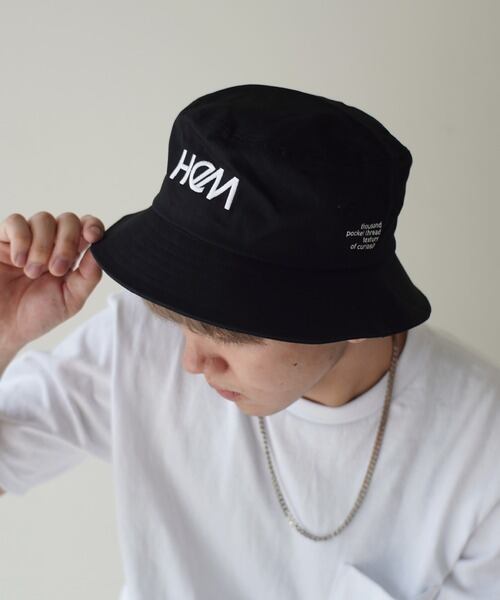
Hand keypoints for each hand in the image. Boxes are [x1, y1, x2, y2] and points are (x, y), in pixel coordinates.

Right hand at [0, 211, 104, 350]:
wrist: (3, 327)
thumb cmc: (36, 314)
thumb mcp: (71, 300)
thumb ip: (88, 276)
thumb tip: (100, 251)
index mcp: (71, 256)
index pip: (87, 228)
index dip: (93, 226)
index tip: (93, 236)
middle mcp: (51, 243)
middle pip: (68, 220)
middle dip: (67, 242)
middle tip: (56, 270)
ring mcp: (28, 238)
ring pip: (44, 218)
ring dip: (43, 246)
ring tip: (32, 272)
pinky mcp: (3, 239)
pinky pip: (16, 221)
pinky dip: (21, 240)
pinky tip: (18, 261)